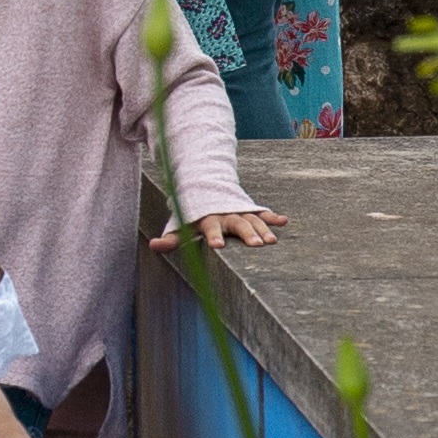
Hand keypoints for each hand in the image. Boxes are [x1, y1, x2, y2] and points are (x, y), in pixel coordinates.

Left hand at [150, 206, 289, 253]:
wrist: (208, 191)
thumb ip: (171, 238)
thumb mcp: (179, 225)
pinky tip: (283, 221)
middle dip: (246, 234)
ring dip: (263, 229)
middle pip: (237, 224)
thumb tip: (153, 245)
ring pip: (253, 220)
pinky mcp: (250, 212)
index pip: (211, 228)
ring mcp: (240, 212)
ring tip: (272, 241)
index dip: (214, 236)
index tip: (218, 246)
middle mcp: (226, 215)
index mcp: (209, 219)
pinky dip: (272, 217)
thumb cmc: (193, 216)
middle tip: (256, 245)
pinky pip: (263, 214)